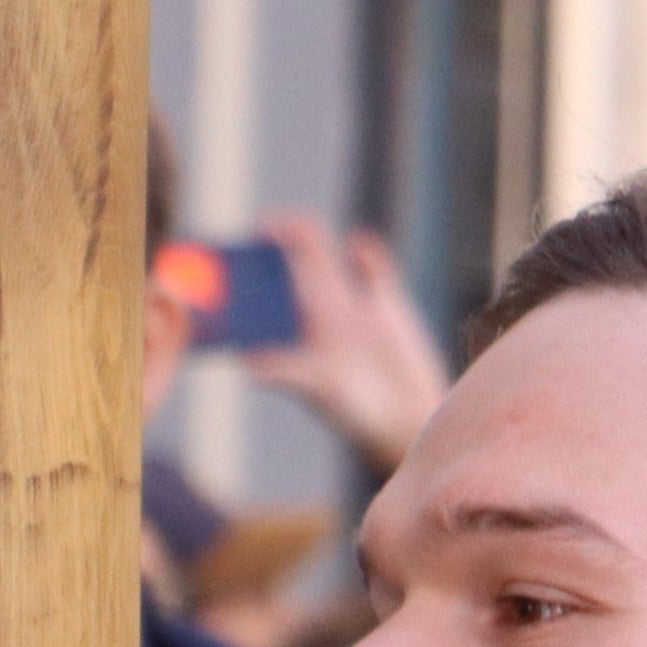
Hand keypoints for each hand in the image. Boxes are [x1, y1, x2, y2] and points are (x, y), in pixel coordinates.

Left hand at [246, 213, 449, 474]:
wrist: (409, 422)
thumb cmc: (360, 416)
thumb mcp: (320, 391)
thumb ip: (287, 373)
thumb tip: (247, 364)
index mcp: (299, 338)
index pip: (267, 298)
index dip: (251, 278)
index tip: (237, 260)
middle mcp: (320, 321)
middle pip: (292, 271)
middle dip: (277, 247)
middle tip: (263, 225)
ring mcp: (353, 311)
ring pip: (327, 262)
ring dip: (311, 239)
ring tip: (297, 224)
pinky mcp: (387, 308)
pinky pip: (373, 269)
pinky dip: (365, 254)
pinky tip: (357, 247)